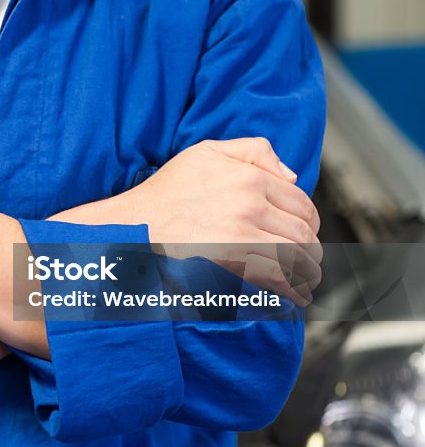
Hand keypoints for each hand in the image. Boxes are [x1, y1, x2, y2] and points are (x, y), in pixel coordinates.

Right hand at [52, 138, 322, 304]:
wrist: (133, 227)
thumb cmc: (164, 194)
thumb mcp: (204, 153)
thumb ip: (252, 151)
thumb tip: (291, 175)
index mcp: (248, 177)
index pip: (302, 202)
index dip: (310, 221)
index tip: (306, 233)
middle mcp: (249, 205)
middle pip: (304, 232)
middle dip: (312, 250)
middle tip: (309, 261)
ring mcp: (241, 236)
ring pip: (296, 257)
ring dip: (307, 272)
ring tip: (305, 279)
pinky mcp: (232, 264)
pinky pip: (277, 279)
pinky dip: (292, 290)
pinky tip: (292, 295)